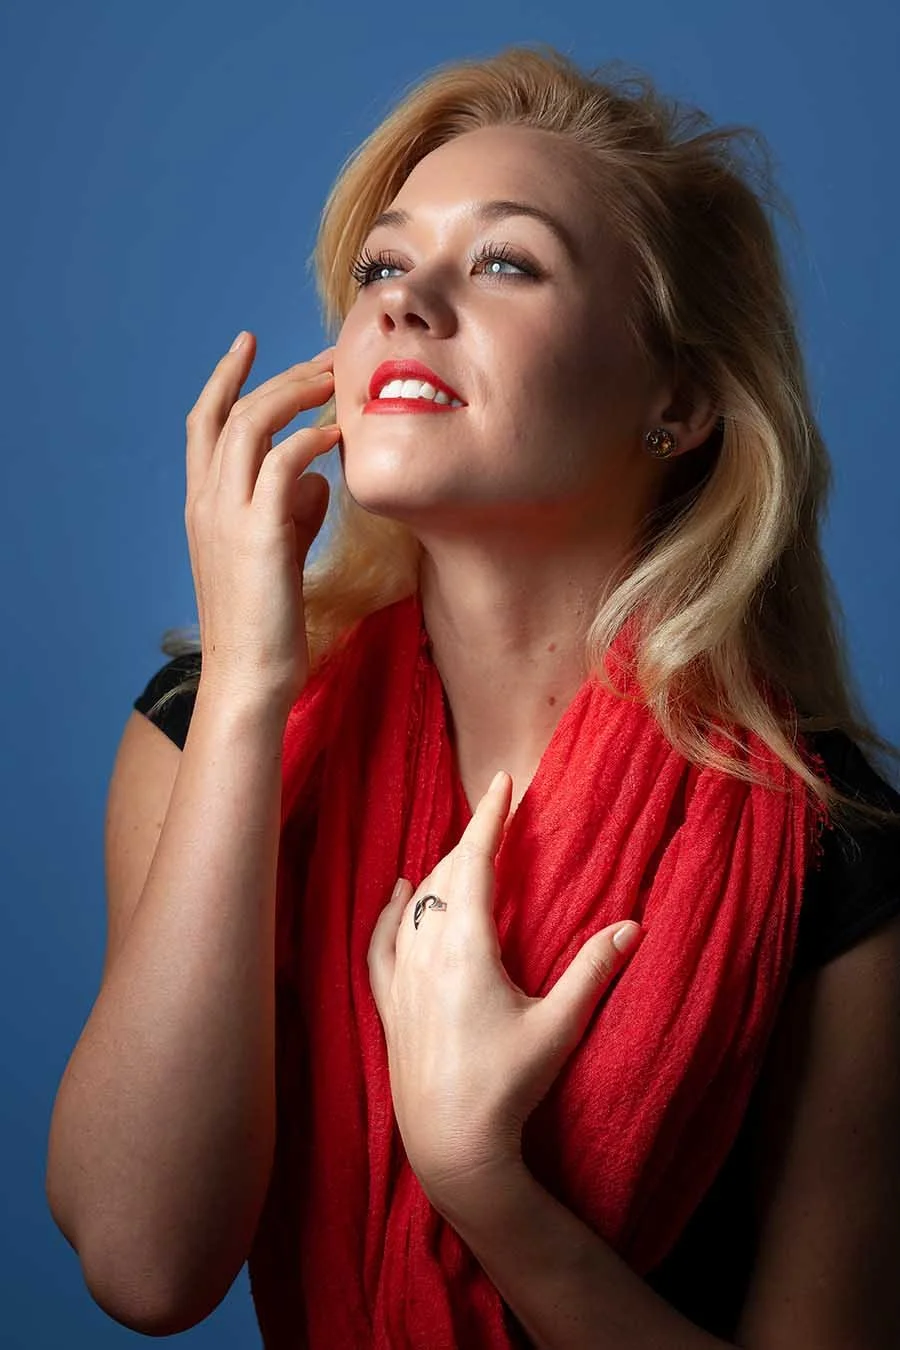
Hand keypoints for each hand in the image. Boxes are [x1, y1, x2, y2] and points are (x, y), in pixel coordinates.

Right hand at [184, 331, 339, 714]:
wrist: (250, 676)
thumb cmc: (267, 622)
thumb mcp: (277, 553)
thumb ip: (292, 510)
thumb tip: (319, 478)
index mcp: (204, 504)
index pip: (205, 422)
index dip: (226, 378)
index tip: (248, 342)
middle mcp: (205, 501)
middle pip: (231, 412)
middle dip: (278, 376)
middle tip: (325, 356)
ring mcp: (226, 516)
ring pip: (250, 427)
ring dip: (295, 395)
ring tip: (335, 382)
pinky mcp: (256, 535)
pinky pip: (282, 465)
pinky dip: (310, 441)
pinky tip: (339, 436)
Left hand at [367, 770, 643, 1211]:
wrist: (452, 1146)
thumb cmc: (508, 1087)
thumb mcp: (559, 1026)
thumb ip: (594, 970)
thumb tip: (633, 926)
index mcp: (467, 949)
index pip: (476, 863)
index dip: (491, 818)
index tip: (504, 782)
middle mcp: (427, 953)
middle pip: (447, 877)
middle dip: (473, 840)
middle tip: (498, 816)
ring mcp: (403, 979)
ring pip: (416, 904)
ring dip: (441, 872)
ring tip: (465, 852)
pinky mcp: (390, 1005)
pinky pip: (382, 942)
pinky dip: (390, 910)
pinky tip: (397, 893)